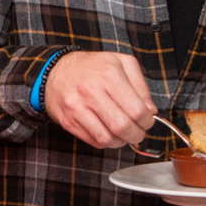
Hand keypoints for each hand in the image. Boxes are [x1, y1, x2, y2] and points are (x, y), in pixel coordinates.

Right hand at [41, 51, 156, 149]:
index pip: (136, 110)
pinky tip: (109, 133)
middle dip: (136, 134)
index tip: (147, 120)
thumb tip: (150, 110)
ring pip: (107, 138)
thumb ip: (140, 85)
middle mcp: (91, 91)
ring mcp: (77, 108)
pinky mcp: (68, 121)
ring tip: (124, 134)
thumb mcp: (121, 63)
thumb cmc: (91, 67)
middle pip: (122, 126)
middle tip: (138, 132)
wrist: (55, 71)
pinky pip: (93, 141)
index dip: (147, 121)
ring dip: (121, 142)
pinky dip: (106, 142)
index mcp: (108, 75)